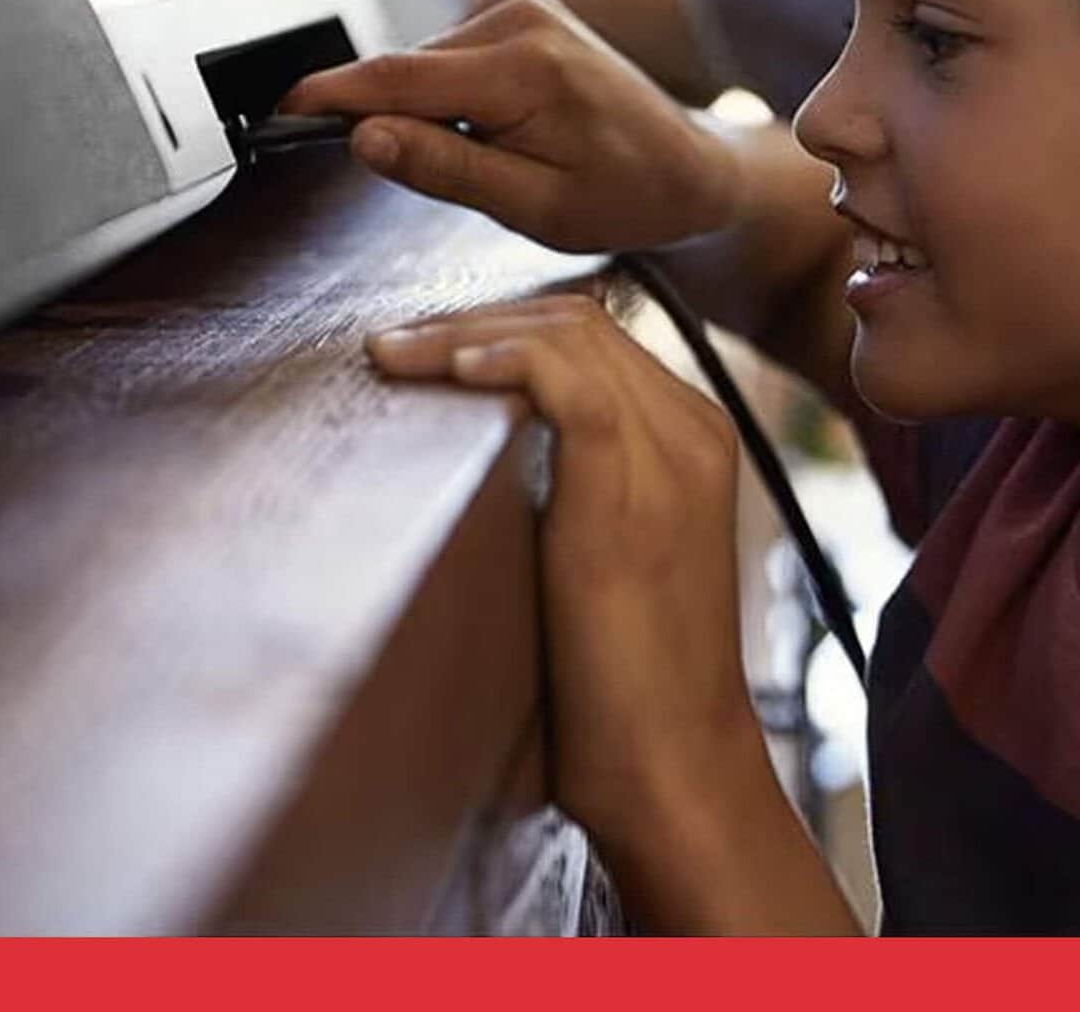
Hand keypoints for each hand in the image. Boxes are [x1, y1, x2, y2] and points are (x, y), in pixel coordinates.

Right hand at [284, 0, 737, 252]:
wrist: (686, 163)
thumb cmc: (624, 195)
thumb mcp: (533, 207)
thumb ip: (444, 168)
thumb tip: (364, 137)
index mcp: (524, 68)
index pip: (393, 79)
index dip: (327, 98)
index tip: (276, 112)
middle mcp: (517, 14)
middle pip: (403, 74)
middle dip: (395, 124)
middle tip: (462, 177)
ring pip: (419, 65)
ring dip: (428, 111)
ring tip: (496, 153)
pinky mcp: (514, 0)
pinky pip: (442, 54)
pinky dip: (448, 93)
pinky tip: (498, 124)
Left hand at [367, 291, 755, 850]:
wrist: (672, 764)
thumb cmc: (620, 674)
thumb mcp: (599, 551)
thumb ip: (570, 480)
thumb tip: (483, 434)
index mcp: (690, 436)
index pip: (588, 333)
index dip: (497, 323)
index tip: (423, 344)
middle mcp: (691, 430)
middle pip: (573, 319)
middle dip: (471, 318)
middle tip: (392, 344)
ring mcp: (669, 457)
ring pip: (563, 335)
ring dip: (464, 332)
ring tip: (393, 353)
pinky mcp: (632, 492)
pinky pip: (569, 384)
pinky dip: (505, 359)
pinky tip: (452, 372)